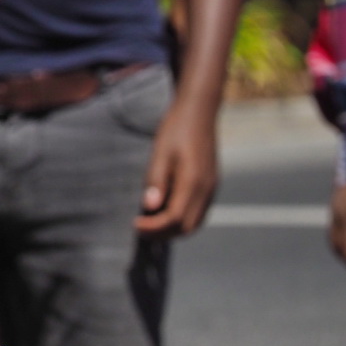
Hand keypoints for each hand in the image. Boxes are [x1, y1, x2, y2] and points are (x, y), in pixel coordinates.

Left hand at [136, 100, 217, 236]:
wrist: (199, 111)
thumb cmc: (176, 129)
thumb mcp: (161, 152)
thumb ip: (156, 180)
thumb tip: (150, 207)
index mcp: (193, 182)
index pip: (174, 218)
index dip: (153, 227)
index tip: (134, 224)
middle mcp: (206, 189)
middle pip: (186, 227)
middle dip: (162, 234)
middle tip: (139, 228)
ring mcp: (211, 188)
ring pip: (194, 223)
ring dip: (172, 229)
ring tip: (149, 224)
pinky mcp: (211, 185)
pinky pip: (198, 213)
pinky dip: (181, 220)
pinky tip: (164, 213)